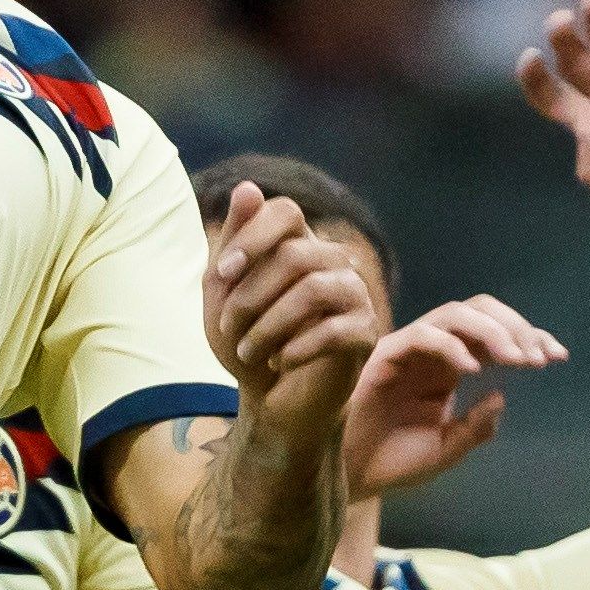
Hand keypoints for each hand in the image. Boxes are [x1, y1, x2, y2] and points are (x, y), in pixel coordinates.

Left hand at [208, 183, 380, 442]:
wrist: (270, 402)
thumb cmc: (246, 343)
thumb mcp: (223, 295)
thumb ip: (232, 245)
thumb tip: (247, 187)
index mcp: (297, 246)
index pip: (285, 211)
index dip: (253, 236)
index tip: (223, 273)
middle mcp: (332, 262)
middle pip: (295, 253)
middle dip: (250, 295)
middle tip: (229, 329)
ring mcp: (354, 295)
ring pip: (314, 290)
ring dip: (268, 325)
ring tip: (248, 352)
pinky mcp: (367, 333)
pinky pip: (335, 330)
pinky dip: (295, 349)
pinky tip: (277, 362)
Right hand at [345, 297, 567, 498]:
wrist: (350, 479)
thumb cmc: (391, 463)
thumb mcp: (446, 450)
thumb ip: (475, 427)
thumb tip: (501, 395)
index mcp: (448, 368)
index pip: (494, 335)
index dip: (528, 338)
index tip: (558, 356)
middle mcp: (431, 352)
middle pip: (479, 311)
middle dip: (516, 327)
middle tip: (540, 357)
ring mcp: (408, 350)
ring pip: (454, 315)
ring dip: (492, 331)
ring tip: (518, 360)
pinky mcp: (383, 357)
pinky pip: (421, 336)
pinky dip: (451, 346)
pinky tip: (474, 370)